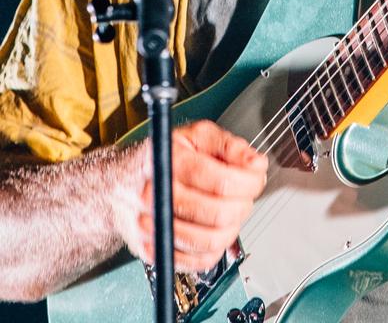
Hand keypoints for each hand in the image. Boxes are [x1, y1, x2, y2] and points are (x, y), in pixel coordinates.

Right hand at [111, 119, 267, 272]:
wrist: (119, 184)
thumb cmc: (164, 157)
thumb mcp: (196, 136)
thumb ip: (229, 145)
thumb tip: (256, 163)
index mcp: (170, 161)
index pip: (221, 180)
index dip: (250, 181)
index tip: (257, 177)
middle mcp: (156, 195)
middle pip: (218, 213)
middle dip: (244, 204)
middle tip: (245, 194)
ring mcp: (152, 226)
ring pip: (209, 241)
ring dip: (232, 227)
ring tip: (231, 210)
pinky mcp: (153, 250)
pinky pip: (196, 261)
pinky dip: (215, 248)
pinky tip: (215, 229)